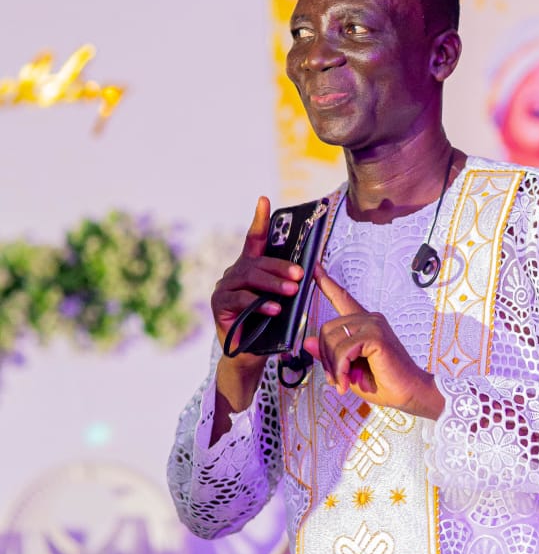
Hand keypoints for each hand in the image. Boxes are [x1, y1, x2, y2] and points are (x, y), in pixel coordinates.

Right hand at [211, 197, 303, 353]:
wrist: (249, 354)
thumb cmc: (267, 324)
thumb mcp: (279, 300)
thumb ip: (285, 284)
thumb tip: (305, 273)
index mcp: (250, 267)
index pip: (254, 239)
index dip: (259, 219)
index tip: (264, 199)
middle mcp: (235, 272)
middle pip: (257, 262)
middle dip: (281, 266)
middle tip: (300, 275)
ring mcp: (225, 287)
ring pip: (250, 277)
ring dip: (273, 284)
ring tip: (291, 291)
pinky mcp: (219, 304)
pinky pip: (241, 299)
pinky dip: (259, 303)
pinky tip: (273, 309)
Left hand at [303, 264, 443, 417]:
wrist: (410, 392)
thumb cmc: (384, 382)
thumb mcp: (348, 369)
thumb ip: (329, 355)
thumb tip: (308, 341)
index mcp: (364, 324)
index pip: (342, 298)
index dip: (326, 283)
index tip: (315, 268)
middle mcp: (369, 319)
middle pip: (326, 329)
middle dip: (326, 358)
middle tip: (337, 379)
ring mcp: (374, 324)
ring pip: (333, 340)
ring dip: (334, 366)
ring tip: (344, 382)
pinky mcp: (376, 336)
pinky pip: (344, 349)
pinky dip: (341, 368)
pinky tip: (348, 380)